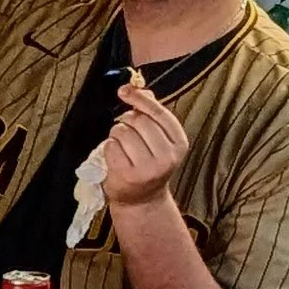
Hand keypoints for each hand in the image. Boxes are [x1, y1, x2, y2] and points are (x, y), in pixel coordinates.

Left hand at [100, 76, 191, 213]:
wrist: (142, 199)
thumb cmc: (149, 164)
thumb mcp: (159, 140)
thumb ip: (152, 114)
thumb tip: (141, 89)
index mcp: (179, 144)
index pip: (159, 113)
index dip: (140, 99)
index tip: (125, 90)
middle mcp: (167, 157)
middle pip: (139, 121)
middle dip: (127, 120)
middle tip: (126, 131)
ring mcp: (148, 168)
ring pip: (123, 132)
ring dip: (117, 134)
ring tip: (122, 146)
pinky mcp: (127, 175)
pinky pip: (111, 147)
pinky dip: (108, 148)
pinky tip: (116, 157)